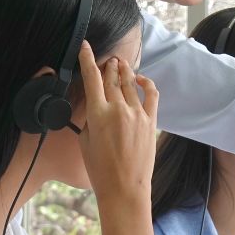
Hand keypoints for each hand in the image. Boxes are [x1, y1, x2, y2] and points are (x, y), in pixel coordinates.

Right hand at [76, 43, 158, 199]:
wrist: (124, 188)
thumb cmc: (100, 169)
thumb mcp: (84, 141)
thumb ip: (89, 119)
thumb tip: (97, 106)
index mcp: (97, 114)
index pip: (91, 78)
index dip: (87, 59)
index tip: (85, 46)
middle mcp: (118, 109)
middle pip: (112, 77)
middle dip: (108, 65)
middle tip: (107, 59)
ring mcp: (136, 114)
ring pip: (129, 83)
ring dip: (124, 70)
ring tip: (121, 64)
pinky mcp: (150, 121)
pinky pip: (150, 94)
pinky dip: (145, 83)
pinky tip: (140, 79)